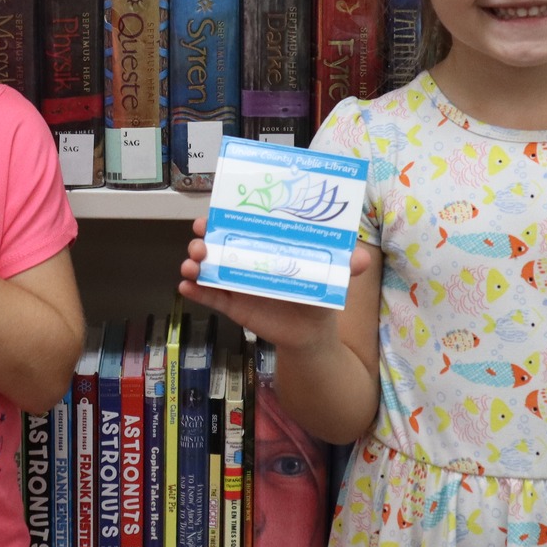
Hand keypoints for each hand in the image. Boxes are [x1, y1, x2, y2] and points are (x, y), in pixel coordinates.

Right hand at [178, 217, 365, 350]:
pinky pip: (209, 297)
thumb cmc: (316, 293)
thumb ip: (345, 266)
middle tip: (200, 238)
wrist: (310, 333)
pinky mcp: (232, 305)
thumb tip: (361, 259)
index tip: (212, 213)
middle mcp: (245, 259)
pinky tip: (185, 288)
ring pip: (207, 268)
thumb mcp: (331, 276)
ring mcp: (236, 282)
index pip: (241, 225)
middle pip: (216, 243)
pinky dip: (195, 292)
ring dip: (194, 263)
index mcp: (264, 245)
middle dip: (202, 238)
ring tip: (192, 265)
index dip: (223, 217)